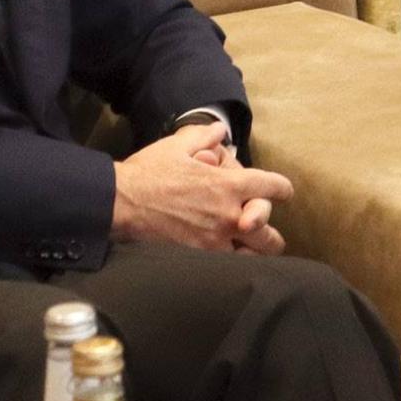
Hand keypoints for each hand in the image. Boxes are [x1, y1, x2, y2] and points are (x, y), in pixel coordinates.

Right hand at [112, 123, 293, 253]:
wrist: (118, 203)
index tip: (282, 192)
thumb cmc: (148, 173)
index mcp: (229, 185)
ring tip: (244, 248)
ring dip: (251, 252)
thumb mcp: (177, 146)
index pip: (273, 187)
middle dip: (269, 232)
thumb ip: (205, 138)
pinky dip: (230, 265)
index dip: (282, 189)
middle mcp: (229, 216)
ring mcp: (215, 242)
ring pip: (252, 258)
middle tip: (259, 230)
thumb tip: (220, 131)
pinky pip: (228, 268)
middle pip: (271, 235)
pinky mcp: (198, 260)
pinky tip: (224, 259)